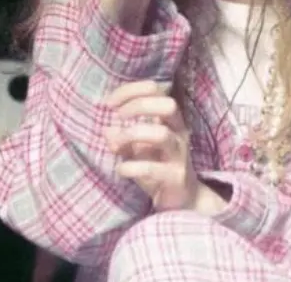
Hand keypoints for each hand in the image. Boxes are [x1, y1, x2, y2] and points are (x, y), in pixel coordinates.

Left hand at [104, 80, 202, 211]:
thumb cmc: (157, 167)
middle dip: (138, 105)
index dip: (131, 91)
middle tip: (117, 117)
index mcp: (171, 120)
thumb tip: (107, 130)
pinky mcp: (175, 177)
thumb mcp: (137, 149)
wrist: (182, 199)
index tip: (110, 103)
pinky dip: (131, 167)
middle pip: (167, 105)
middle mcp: (179, 133)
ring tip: (116, 144)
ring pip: (161, 135)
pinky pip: (152, 169)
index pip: (156, 90)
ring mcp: (179, 155)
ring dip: (132, 135)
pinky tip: (121, 169)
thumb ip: (122, 137)